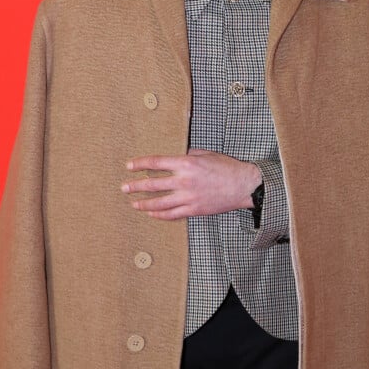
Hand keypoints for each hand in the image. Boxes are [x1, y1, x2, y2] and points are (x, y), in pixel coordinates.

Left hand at [121, 150, 261, 219]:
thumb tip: (177, 155)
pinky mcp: (194, 210)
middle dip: (135, 186)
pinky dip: (160, 214)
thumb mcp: (206, 154)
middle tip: (124, 187)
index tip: (129, 166)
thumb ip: (189, 154)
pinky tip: (152, 213)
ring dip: (144, 203)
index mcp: (186, 163)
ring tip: (133, 203)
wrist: (243, 185)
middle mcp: (184, 181)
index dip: (140, 164)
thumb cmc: (227, 167)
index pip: (156, 163)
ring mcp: (188, 198)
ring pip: (159, 203)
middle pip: (152, 185)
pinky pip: (172, 214)